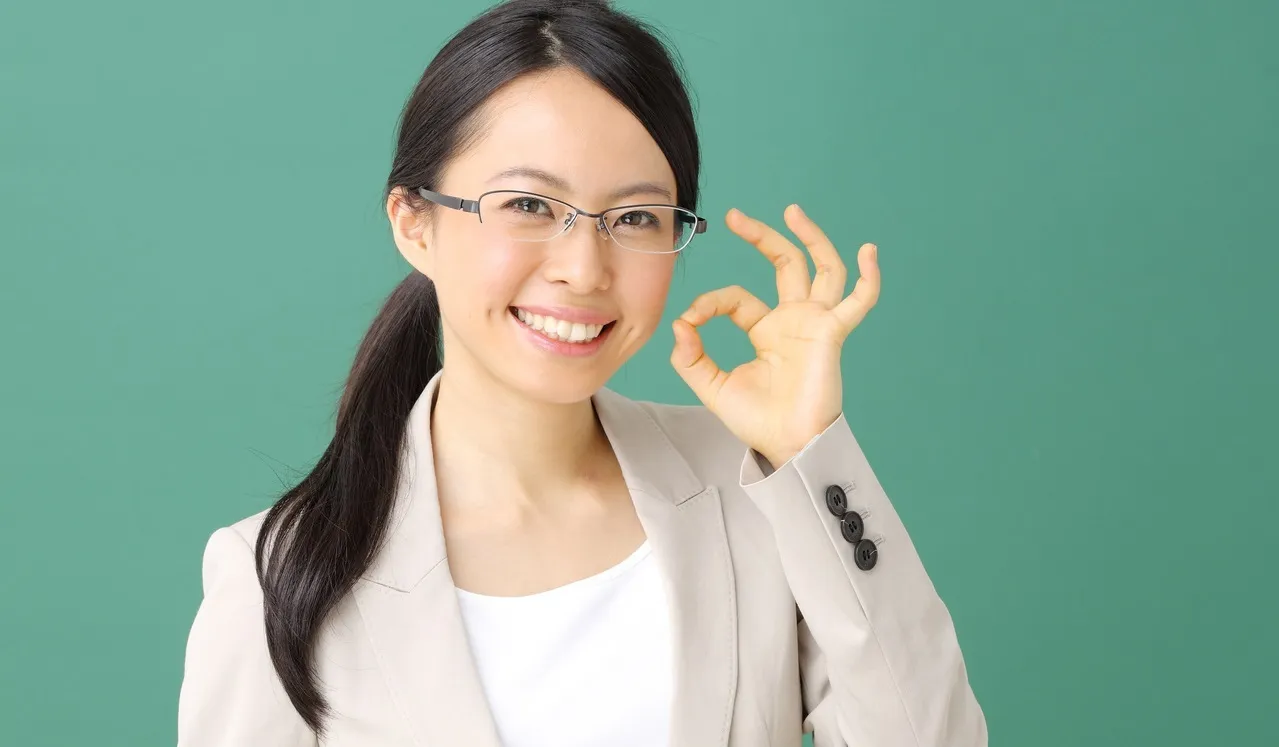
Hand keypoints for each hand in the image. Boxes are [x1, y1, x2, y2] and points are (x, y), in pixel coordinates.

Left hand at [670, 204, 879, 467]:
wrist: (785, 446)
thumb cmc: (757, 421)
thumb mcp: (712, 386)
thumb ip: (691, 357)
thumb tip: (680, 322)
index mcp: (767, 330)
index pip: (738, 297)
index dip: (711, 302)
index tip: (690, 319)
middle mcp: (793, 320)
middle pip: (785, 264)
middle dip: (762, 237)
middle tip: (735, 217)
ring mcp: (815, 323)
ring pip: (822, 268)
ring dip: (812, 238)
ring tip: (792, 212)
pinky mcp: (832, 334)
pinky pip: (859, 302)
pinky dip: (869, 278)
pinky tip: (869, 252)